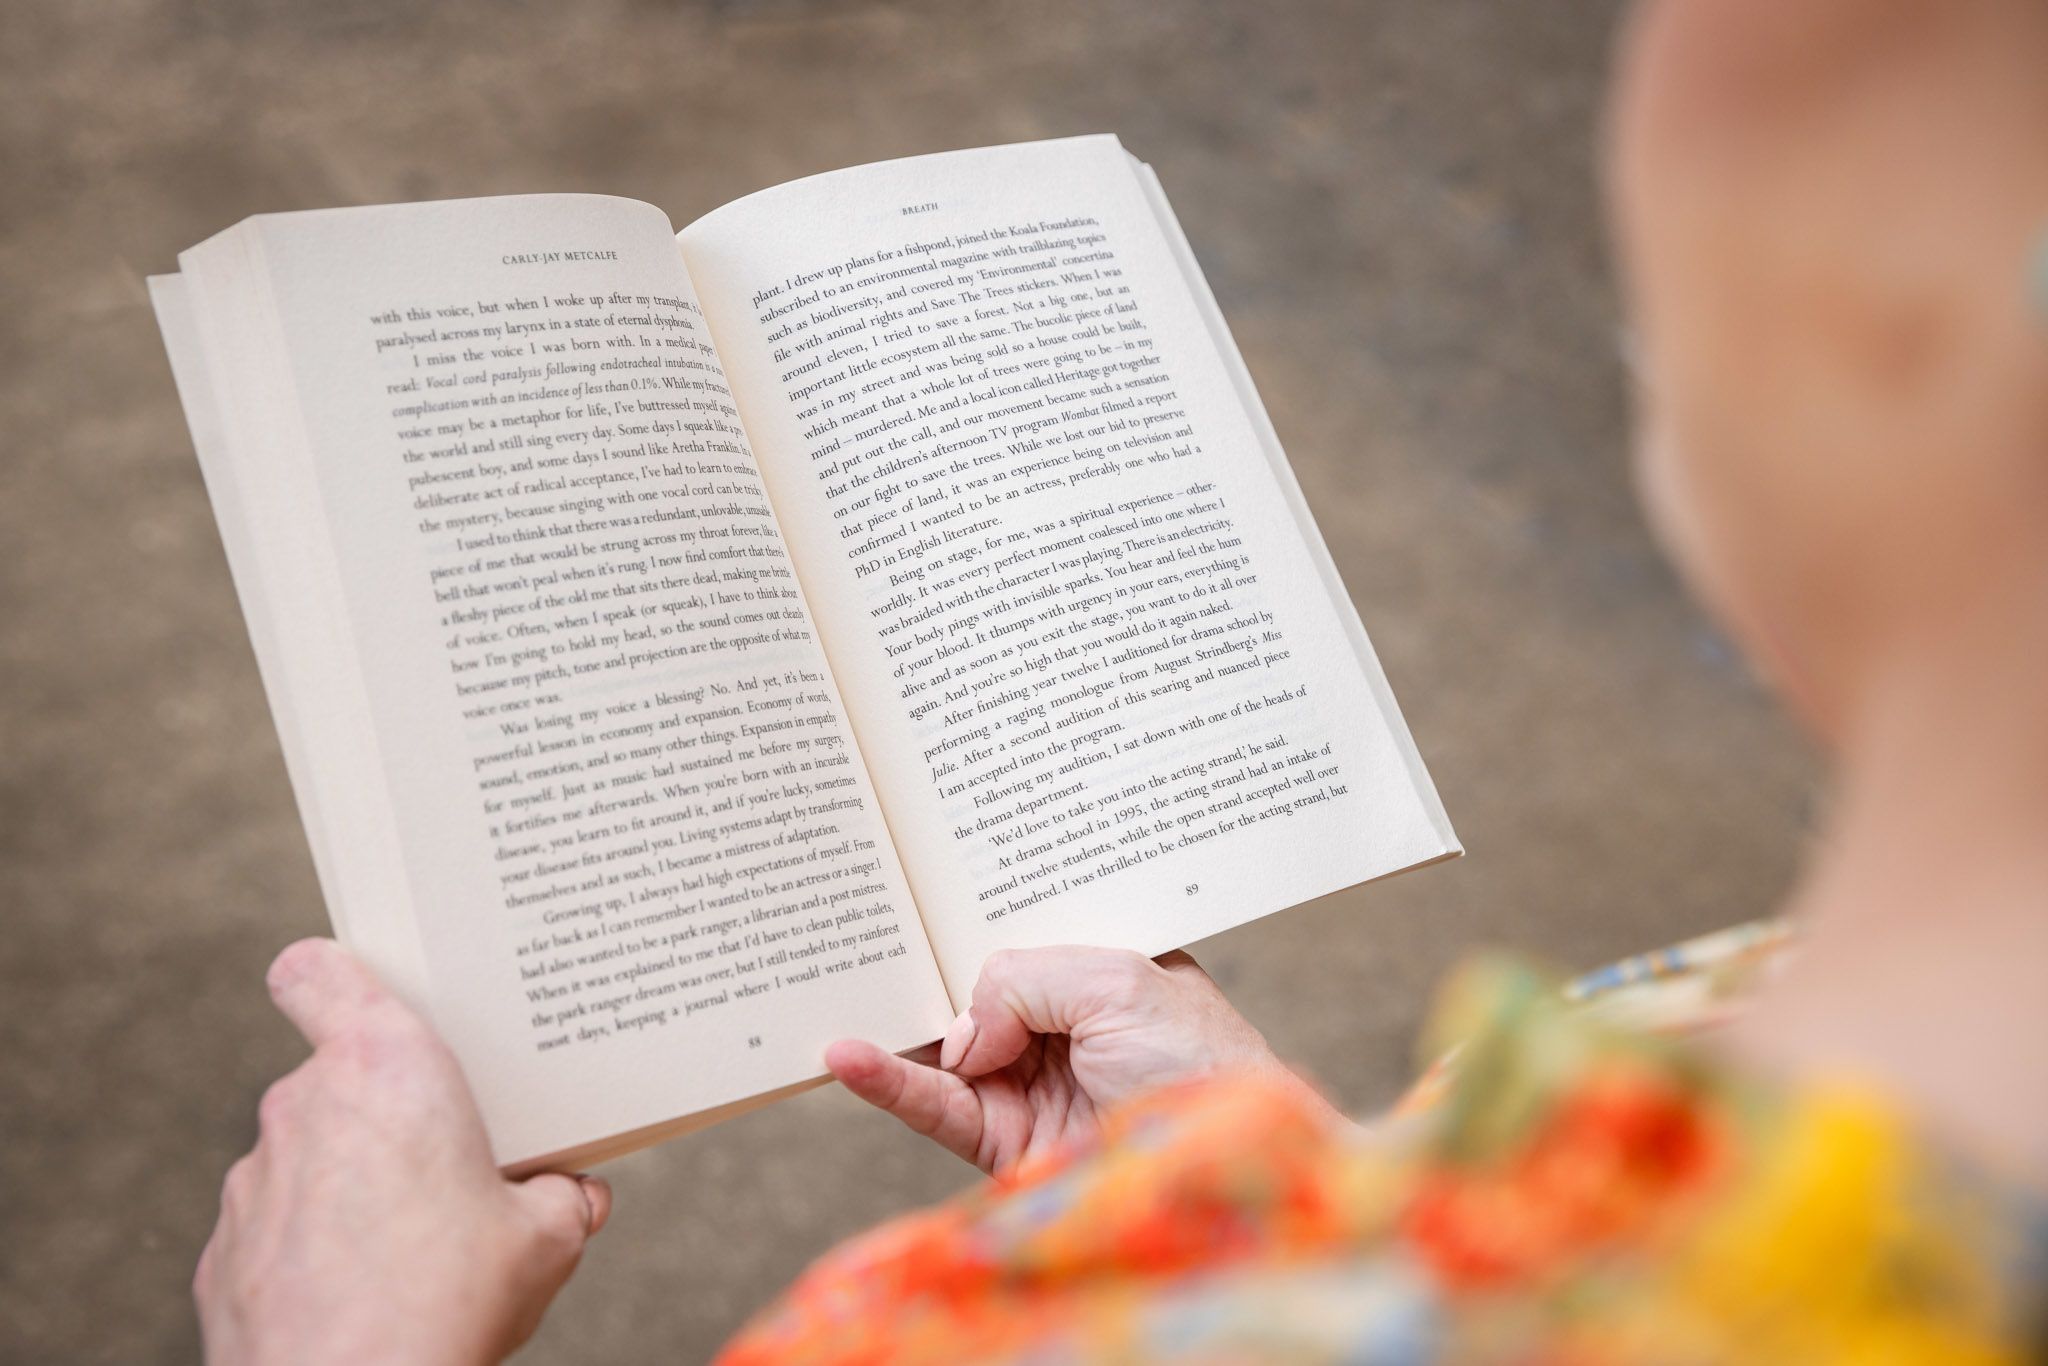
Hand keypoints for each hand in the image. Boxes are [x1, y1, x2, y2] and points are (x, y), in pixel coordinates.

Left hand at [195, 939, 609, 1365]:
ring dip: (349, 1187)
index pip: (317, 972)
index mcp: (386, 1068)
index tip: (367, 999)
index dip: (336, 976)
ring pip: (306, 1158)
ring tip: (408, 1248)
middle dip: (386, 1116)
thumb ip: (562, 1196)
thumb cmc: (450, 1303)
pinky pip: (276, 1229)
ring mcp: (253, 1182)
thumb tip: (572, 1194)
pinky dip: (312, 1250)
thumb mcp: (549, 1237)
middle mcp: (305, 1107)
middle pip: (336, 1077)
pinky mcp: (223, 1256)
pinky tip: (360, 1294)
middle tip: (445, 1167)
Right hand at [826, 946, 1340, 1173]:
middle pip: (972, 989)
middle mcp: (1064, 1025)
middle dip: (919, 963)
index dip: (974, 916)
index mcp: (1104, 972)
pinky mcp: (1005, 1143)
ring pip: (942, 1047)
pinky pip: (932, 1106)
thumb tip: (962, 1035)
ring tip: (826, 990)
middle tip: (857, 927)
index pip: (1024, 936)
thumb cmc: (1198, 1062)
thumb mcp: (1115, 980)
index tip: (918, 884)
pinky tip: (846, 1056)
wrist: (1222, 1168)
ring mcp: (1032, 1084)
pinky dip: (885, 1082)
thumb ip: (1022, 979)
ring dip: (888, 1023)